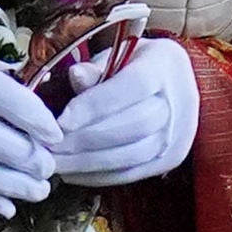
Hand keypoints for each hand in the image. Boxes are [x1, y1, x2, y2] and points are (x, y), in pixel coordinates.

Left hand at [50, 36, 199, 187]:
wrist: (174, 84)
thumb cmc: (135, 65)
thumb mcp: (116, 55)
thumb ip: (96, 68)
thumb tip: (76, 76)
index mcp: (164, 66)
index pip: (133, 87)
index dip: (96, 106)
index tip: (61, 121)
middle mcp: (180, 102)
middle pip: (134, 126)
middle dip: (86, 139)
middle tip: (51, 147)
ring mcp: (178, 134)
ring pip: (133, 155)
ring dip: (90, 162)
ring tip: (57, 163)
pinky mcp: (170, 159)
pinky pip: (133, 173)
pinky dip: (100, 176)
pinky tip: (75, 172)